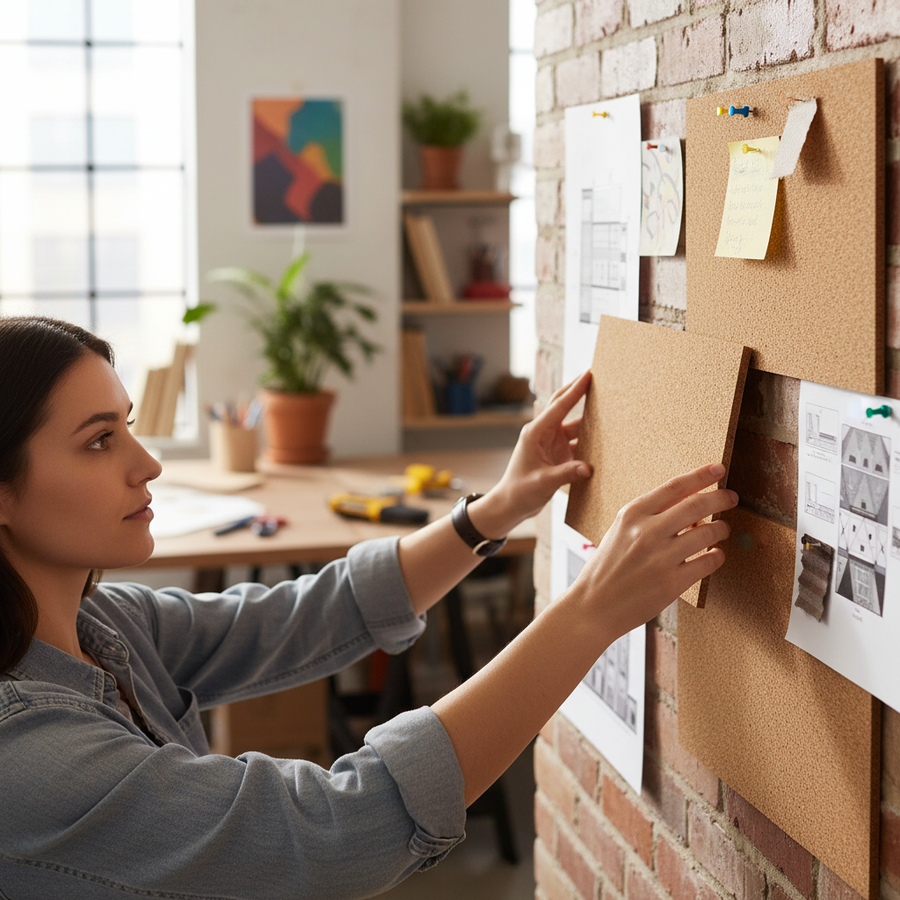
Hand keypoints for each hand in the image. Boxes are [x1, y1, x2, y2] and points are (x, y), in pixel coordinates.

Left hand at [469, 372, 593, 537]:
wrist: (510, 505)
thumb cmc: (520, 491)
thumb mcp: (542, 482)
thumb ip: (566, 474)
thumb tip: (589, 468)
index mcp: (535, 433)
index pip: (559, 406)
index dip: (575, 390)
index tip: (588, 374)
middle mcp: (543, 433)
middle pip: (563, 406)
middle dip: (578, 391)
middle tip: (595, 376)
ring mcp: (550, 443)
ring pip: (573, 426)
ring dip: (588, 419)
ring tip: (607, 408)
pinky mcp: (557, 454)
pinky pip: (576, 442)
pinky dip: (588, 440)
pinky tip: (603, 438)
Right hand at [567, 463, 737, 641]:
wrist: (593, 605)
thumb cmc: (607, 567)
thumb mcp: (620, 531)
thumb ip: (650, 516)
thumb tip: (692, 505)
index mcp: (632, 514)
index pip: (675, 486)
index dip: (701, 475)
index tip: (718, 468)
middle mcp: (647, 532)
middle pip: (697, 505)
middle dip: (721, 498)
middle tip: (730, 497)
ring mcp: (660, 558)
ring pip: (708, 532)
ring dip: (722, 529)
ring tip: (722, 530)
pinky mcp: (672, 583)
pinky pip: (708, 562)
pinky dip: (717, 556)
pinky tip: (715, 554)